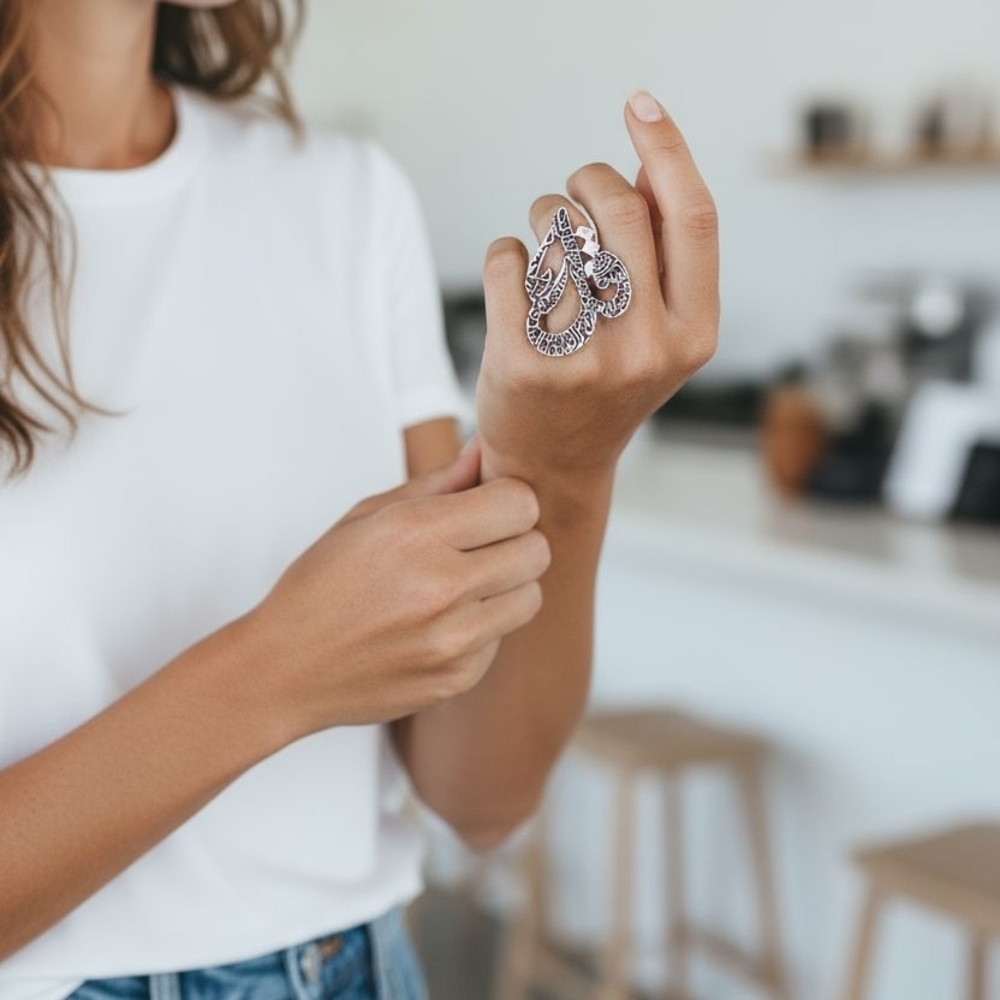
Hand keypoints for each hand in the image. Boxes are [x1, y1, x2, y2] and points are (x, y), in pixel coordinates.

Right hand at [241, 441, 550, 739]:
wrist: (285, 670)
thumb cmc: (321, 584)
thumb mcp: (367, 517)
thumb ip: (437, 483)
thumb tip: (484, 450)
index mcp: (416, 534)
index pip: (520, 502)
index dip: (508, 499)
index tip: (487, 507)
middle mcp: (441, 588)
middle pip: (537, 550)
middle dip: (515, 540)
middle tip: (481, 545)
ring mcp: (453, 640)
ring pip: (531, 596)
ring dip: (507, 586)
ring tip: (463, 585)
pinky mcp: (458, 678)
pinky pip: (502, 638)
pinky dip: (482, 627)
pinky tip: (438, 624)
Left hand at [475, 90, 719, 484]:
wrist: (549, 465)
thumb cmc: (605, 386)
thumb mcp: (658, 332)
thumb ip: (663, 256)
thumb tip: (647, 167)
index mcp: (694, 335)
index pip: (693, 217)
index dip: (668, 148)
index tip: (639, 104)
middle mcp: (647, 349)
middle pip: (617, 210)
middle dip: (586, 179)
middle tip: (570, 188)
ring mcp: (583, 359)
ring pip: (555, 230)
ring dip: (543, 215)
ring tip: (543, 241)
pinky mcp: (522, 362)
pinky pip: (507, 259)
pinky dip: (506, 253)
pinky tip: (514, 279)